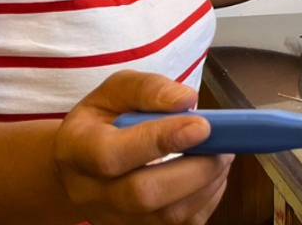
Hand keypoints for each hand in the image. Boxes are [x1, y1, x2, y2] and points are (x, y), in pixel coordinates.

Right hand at [53, 71, 232, 224]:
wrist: (84, 170)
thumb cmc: (104, 123)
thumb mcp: (115, 92)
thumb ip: (148, 89)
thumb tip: (186, 100)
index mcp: (77, 150)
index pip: (112, 155)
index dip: (160, 141)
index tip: (201, 125)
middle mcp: (91, 194)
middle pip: (144, 195)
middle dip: (195, 169)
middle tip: (224, 145)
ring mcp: (115, 221)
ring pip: (168, 218)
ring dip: (208, 185)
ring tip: (221, 156)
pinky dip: (207, 200)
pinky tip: (210, 175)